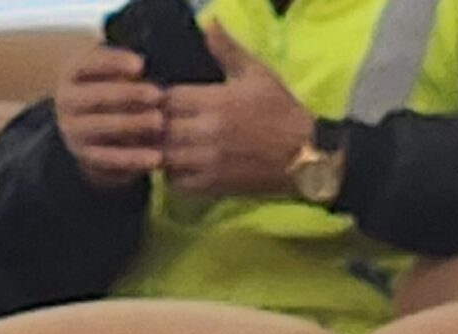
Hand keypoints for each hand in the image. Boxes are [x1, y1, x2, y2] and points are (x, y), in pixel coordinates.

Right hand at [55, 45, 164, 190]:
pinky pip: (108, 158)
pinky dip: (131, 158)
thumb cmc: (109, 80)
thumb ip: (124, 65)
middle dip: (126, 95)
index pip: (90, 64)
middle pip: (95, 97)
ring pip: (100, 127)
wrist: (86, 115)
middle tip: (156, 94)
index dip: (115, 63)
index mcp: (71, 74)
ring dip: (130, 124)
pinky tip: (155, 157)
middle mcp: (66, 103)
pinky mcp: (85, 155)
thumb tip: (145, 67)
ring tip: (159, 121)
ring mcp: (72, 131)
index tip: (140, 64)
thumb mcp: (110, 66)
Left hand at [163, 26, 317, 198]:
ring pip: (162, 156)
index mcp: (217, 101)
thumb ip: (227, 50)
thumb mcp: (256, 73)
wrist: (303, 153)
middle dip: (154, 124)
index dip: (159, 98)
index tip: (160, 98)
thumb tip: (208, 23)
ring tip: (162, 143)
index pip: (167, 98)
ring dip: (158, 150)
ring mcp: (207, 161)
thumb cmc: (279, 109)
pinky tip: (176, 163)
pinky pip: (174, 181)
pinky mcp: (209, 185)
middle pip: (159, 128)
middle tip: (154, 123)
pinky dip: (170, 173)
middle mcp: (208, 132)